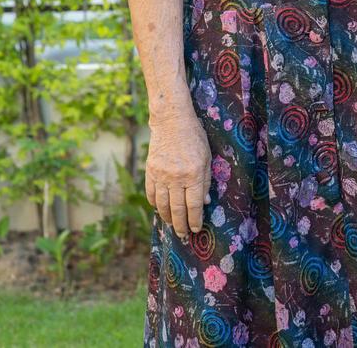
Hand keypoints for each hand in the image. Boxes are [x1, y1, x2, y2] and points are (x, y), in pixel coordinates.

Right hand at [144, 107, 210, 239]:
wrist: (171, 121)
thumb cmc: (194, 137)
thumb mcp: (206, 158)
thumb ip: (205, 181)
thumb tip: (204, 203)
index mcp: (193, 174)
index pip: (194, 205)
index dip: (195, 220)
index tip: (196, 229)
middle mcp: (176, 177)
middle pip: (177, 209)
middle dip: (181, 225)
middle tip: (183, 235)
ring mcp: (161, 175)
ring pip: (162, 204)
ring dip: (167, 218)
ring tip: (172, 225)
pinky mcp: (150, 171)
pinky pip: (151, 193)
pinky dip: (155, 204)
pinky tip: (160, 209)